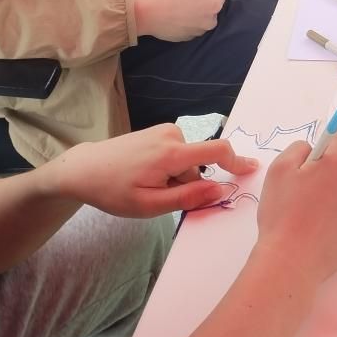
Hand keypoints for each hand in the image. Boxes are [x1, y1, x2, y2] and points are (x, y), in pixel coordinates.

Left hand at [54, 125, 259, 214]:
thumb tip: (222, 190)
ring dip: (177, 177)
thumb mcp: (151, 205)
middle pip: (199, 165)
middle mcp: (172, 135)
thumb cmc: (114, 191)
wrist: (84, 168)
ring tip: (147, 185)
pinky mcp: (158, 131)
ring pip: (188, 162)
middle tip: (158, 198)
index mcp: (172, 153)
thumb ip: (190, 198)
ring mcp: (164, 131)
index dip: (238, 162)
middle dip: (188, 184)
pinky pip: (177, 154)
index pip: (217, 151)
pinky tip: (145, 174)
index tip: (252, 169)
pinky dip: (170, 168)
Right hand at [134, 0, 224, 40]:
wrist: (148, 13)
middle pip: (212, 7)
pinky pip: (191, 26)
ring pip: (202, 18)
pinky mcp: (187, 38)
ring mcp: (198, 32)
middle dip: (203, 1)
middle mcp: (210, 22)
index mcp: (214, 6)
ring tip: (178, 7)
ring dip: (195, 12)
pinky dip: (186, 22)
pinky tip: (174, 16)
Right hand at [253, 132, 336, 287]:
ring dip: (336, 196)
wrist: (292, 261)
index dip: (322, 145)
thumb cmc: (283, 213)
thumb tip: (313, 149)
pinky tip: (323, 229)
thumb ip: (299, 148)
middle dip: (327, 174)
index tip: (313, 158)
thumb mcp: (280, 168)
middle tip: (304, 194)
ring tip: (312, 216)